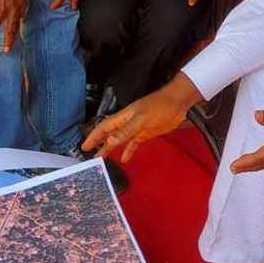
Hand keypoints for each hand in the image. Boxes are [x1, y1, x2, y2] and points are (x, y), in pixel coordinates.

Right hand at [82, 73, 202, 161]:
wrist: (178, 103)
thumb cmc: (160, 106)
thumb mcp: (141, 119)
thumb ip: (125, 131)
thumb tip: (109, 141)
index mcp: (123, 117)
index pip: (104, 127)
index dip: (93, 137)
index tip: (84, 146)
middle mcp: (127, 123)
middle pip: (109, 135)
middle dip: (99, 144)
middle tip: (90, 156)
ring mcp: (136, 128)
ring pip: (120, 140)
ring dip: (111, 149)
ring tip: (102, 159)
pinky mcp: (146, 133)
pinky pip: (133, 144)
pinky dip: (128, 151)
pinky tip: (125, 159)